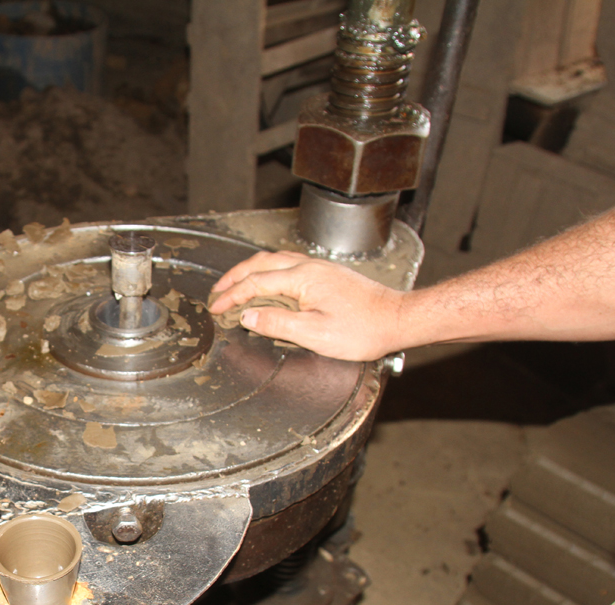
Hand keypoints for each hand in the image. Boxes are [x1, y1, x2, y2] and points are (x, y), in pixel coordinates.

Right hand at [208, 251, 405, 361]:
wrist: (397, 319)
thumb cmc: (363, 329)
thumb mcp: (315, 335)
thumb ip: (278, 324)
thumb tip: (249, 317)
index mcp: (303, 279)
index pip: (255, 283)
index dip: (232, 296)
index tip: (217, 307)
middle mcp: (309, 267)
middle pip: (260, 263)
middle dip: (234, 276)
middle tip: (218, 291)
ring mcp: (319, 268)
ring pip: (274, 260)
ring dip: (250, 270)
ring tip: (236, 284)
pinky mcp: (327, 274)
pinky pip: (288, 264)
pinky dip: (268, 270)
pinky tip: (268, 281)